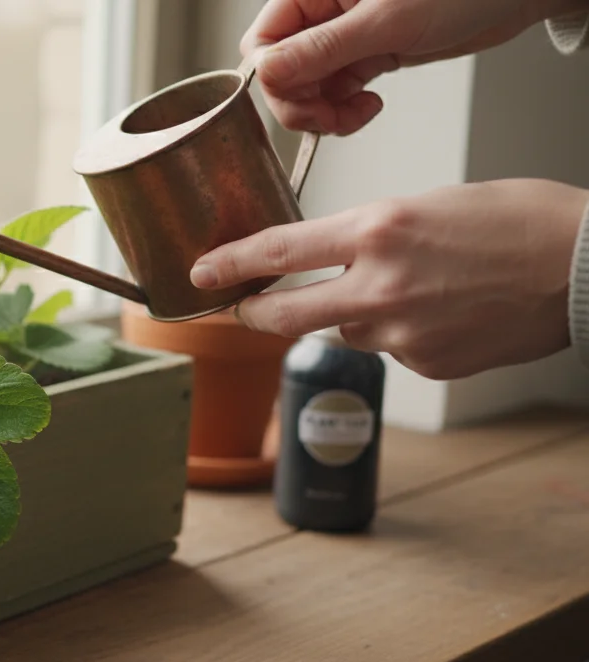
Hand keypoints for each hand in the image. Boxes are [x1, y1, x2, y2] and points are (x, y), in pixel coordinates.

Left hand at [188, 180, 588, 379]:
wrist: (586, 268)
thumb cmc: (517, 222)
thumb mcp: (427, 205)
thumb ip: (370, 237)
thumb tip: (335, 262)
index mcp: (376, 231)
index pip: (277, 251)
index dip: (229, 264)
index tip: (202, 271)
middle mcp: (377, 287)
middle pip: (283, 314)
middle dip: (253, 312)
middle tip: (242, 308)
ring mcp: (400, 334)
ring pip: (345, 329)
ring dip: (354, 314)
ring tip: (412, 288)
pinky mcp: (424, 365)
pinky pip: (390, 350)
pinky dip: (402, 333)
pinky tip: (443, 313)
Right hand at [244, 0, 588, 134]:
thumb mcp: (386, 21)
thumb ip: (322, 49)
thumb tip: (269, 72)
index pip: (262, 41)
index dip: (273, 77)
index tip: (300, 98)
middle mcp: (324, 12)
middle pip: (280, 70)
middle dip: (299, 102)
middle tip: (327, 118)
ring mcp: (344, 36)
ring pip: (305, 87)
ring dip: (323, 112)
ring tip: (354, 115)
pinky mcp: (366, 55)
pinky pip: (334, 92)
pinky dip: (344, 111)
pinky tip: (367, 108)